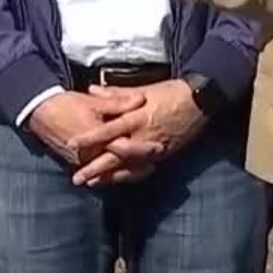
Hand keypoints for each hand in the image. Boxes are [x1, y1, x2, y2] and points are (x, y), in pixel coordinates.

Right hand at [25, 89, 144, 172]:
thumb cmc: (67, 105)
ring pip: (108, 172)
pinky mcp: (76, 162)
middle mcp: (90, 154)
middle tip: (156, 165)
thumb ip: (119, 102)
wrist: (40, 113)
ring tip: (144, 171)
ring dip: (126, 173)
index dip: (143, 148)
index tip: (159, 147)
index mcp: (98, 138)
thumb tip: (141, 100)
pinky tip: (122, 172)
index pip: (125, 149)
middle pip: (119, 165)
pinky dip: (111, 173)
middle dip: (138, 166)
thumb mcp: (94, 102)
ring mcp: (82, 161)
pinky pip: (97, 172)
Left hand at [68, 81, 207, 187]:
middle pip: (114, 156)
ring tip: (92, 183)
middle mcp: (143, 136)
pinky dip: (129, 175)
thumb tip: (92, 89)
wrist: (202, 100)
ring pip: (127, 167)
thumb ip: (116, 93)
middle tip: (76, 179)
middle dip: (95, 168)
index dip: (88, 138)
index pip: (107, 130)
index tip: (70, 144)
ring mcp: (154, 148)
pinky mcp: (164, 154)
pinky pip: (143, 169)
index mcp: (136, 117)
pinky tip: (118, 180)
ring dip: (109, 176)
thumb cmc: (172, 91)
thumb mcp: (143, 89)